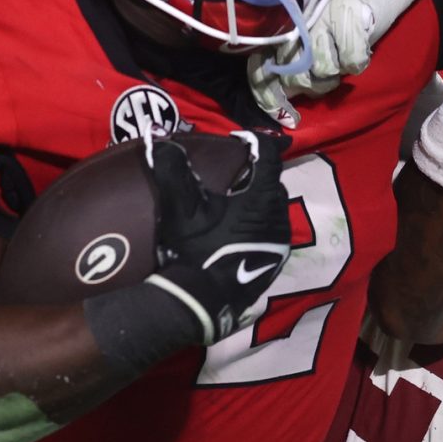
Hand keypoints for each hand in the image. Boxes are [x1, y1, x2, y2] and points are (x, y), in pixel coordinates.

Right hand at [145, 134, 291, 342]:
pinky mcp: (278, 259)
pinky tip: (240, 228)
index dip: (256, 142)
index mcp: (262, 198)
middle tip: (233, 172)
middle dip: (256, 173)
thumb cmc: (196, 250)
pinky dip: (260, 221)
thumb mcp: (181, 210)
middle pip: (273, 181)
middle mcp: (279, 215)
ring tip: (235, 199)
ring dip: (259, 199)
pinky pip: (273, 228)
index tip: (238, 140)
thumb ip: (173, 171)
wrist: (205, 301)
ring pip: (274, 206)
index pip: (270, 156)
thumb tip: (161, 142)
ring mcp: (282, 240)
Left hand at [247, 0, 442, 121]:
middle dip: (311, 85)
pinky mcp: (350, 20)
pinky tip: (357, 49)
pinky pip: (352, 63)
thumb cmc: (332, 8)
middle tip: (322, 73)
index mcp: (281, 26)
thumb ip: (287, 56)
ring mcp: (323, 20)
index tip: (285, 116)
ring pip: (325, 72)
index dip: (269, 96)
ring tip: (339, 56)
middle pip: (297, 78)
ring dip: (335, 73)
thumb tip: (277, 95)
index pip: (262, 67)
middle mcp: (297, 23)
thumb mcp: (304, 28)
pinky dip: (357, 61)